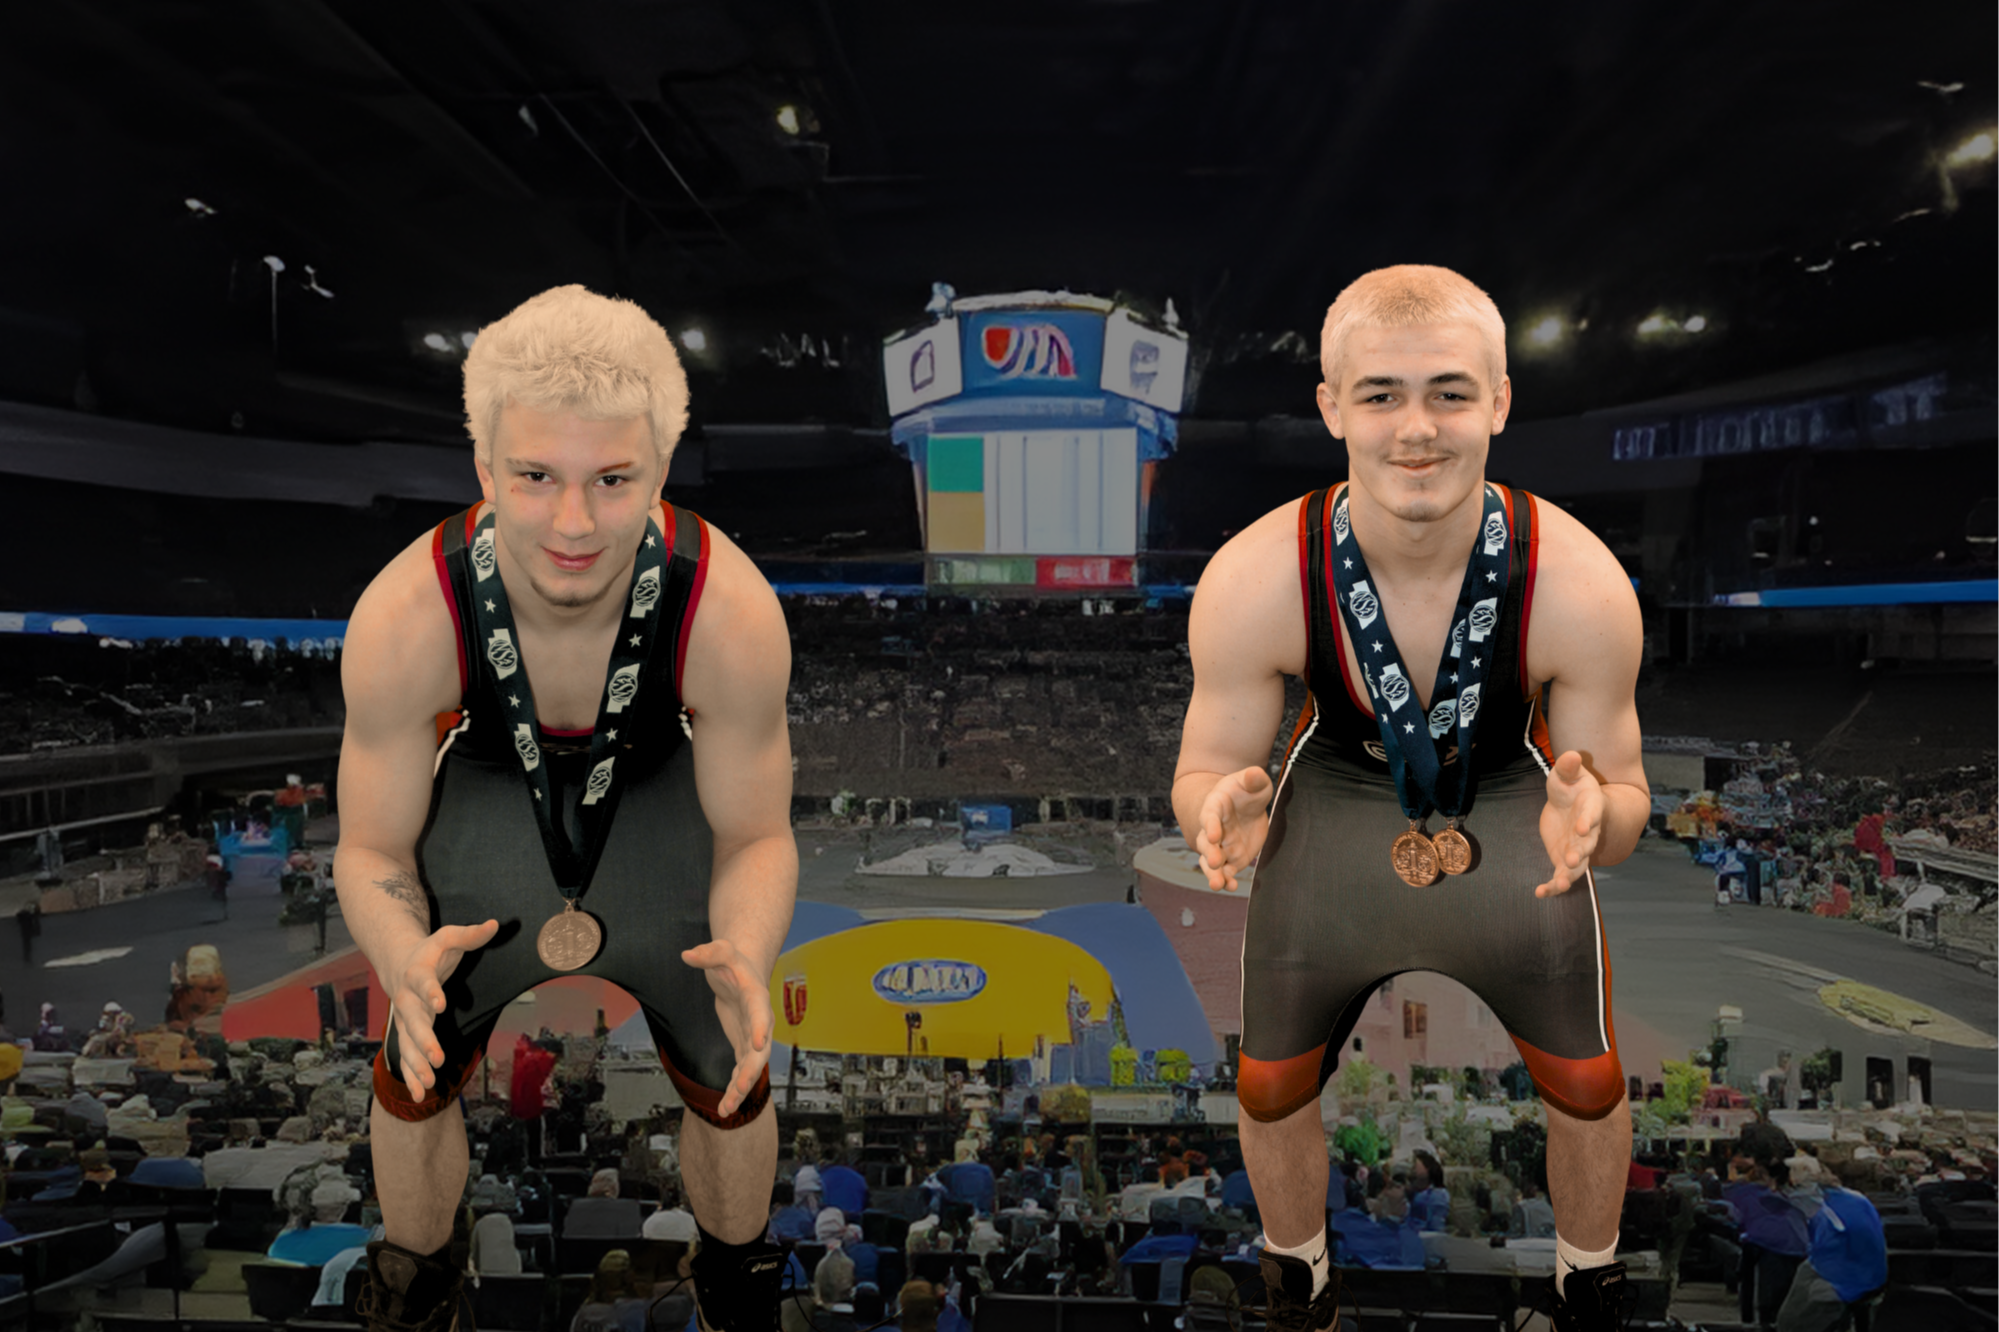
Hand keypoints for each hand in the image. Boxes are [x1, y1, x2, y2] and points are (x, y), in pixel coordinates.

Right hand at [388, 919, 498, 1100]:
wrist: (397, 961)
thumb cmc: (430, 950)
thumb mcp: (448, 936)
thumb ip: (470, 934)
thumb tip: (494, 924)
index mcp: (416, 973)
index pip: (423, 983)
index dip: (431, 992)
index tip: (441, 1004)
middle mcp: (406, 999)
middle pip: (412, 1022)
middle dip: (423, 1041)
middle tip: (437, 1059)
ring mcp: (404, 1019)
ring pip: (406, 1044)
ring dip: (416, 1065)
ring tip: (429, 1084)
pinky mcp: (405, 1033)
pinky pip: (405, 1057)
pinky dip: (411, 1076)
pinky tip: (420, 1097)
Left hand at [681, 937, 772, 1117]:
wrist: (743, 973)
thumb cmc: (733, 962)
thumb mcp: (721, 951)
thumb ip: (708, 953)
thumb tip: (686, 955)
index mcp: (757, 998)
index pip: (762, 1015)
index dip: (761, 1029)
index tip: (758, 1045)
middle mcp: (760, 1022)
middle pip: (759, 1051)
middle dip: (750, 1071)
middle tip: (739, 1090)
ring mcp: (753, 1036)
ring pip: (751, 1067)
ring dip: (740, 1088)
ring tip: (726, 1110)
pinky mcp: (745, 1045)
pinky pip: (742, 1069)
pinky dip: (736, 1086)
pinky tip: (725, 1105)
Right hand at [1191, 766, 1274, 891]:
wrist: (1245, 804)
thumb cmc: (1246, 789)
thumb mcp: (1252, 780)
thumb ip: (1253, 777)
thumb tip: (1255, 773)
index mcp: (1214, 807)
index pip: (1209, 816)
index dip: (1211, 825)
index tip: (1215, 835)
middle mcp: (1213, 829)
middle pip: (1206, 843)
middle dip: (1210, 853)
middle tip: (1215, 862)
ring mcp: (1221, 846)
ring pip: (1211, 863)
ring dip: (1213, 874)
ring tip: (1217, 885)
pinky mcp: (1232, 858)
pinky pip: (1227, 872)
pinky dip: (1228, 880)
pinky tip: (1232, 887)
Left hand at [1536, 751, 1603, 896]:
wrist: (1570, 803)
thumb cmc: (1571, 786)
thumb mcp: (1567, 774)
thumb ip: (1568, 767)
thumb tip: (1570, 754)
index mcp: (1591, 809)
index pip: (1592, 816)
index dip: (1588, 822)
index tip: (1583, 828)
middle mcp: (1587, 833)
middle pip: (1587, 845)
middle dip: (1580, 853)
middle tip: (1573, 861)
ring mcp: (1577, 848)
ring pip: (1576, 866)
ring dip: (1568, 876)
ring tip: (1559, 886)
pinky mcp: (1564, 858)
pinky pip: (1560, 875)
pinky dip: (1552, 886)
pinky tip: (1540, 893)